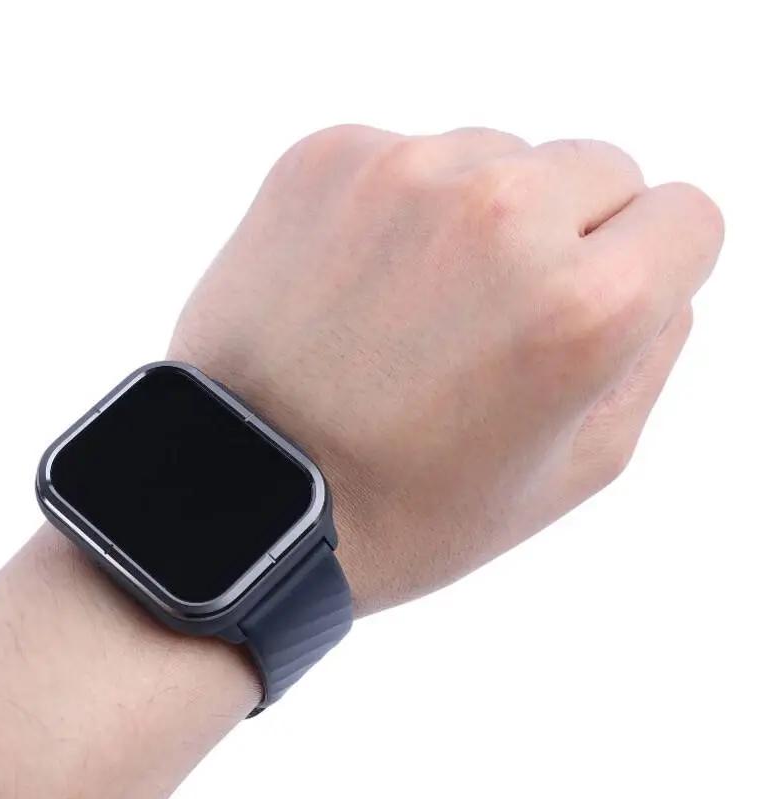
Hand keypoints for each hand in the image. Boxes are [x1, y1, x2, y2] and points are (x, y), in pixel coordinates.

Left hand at [169, 125, 722, 615]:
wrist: (249, 495)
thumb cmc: (412, 505)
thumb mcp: (575, 468)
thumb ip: (652, 355)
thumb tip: (660, 276)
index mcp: (582, 306)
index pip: (687, 217)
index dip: (653, 266)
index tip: (605, 300)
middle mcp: (499, 215)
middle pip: (602, 170)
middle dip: (573, 236)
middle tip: (500, 316)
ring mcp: (403, 173)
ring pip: (504, 157)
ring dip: (484, 219)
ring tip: (419, 309)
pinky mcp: (325, 158)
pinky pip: (413, 156)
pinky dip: (404, 211)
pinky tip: (364, 286)